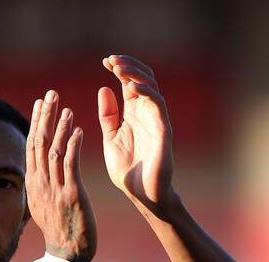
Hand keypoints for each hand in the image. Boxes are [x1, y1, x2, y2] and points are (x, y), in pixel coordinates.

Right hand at [26, 90, 96, 261]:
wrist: (67, 254)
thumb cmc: (60, 230)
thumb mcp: (44, 204)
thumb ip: (42, 184)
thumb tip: (38, 171)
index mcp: (34, 184)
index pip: (32, 147)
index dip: (36, 123)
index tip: (41, 103)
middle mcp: (41, 183)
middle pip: (39, 143)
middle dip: (45, 117)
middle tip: (51, 95)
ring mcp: (55, 189)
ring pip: (53, 150)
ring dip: (59, 126)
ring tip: (65, 107)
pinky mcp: (71, 194)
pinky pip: (70, 165)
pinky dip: (73, 145)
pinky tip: (79, 129)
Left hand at [98, 55, 176, 215]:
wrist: (141, 195)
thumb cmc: (127, 171)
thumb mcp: (111, 139)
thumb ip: (108, 116)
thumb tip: (104, 89)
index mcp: (133, 114)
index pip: (129, 83)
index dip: (120, 69)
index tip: (105, 60)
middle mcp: (146, 113)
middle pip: (142, 79)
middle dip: (128, 66)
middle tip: (111, 59)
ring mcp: (156, 120)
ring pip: (151, 87)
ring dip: (135, 75)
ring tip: (118, 68)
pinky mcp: (164, 130)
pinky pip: (158, 105)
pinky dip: (147, 92)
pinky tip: (132, 86)